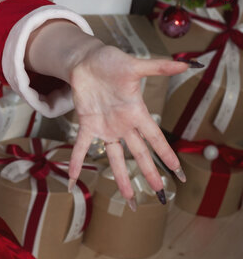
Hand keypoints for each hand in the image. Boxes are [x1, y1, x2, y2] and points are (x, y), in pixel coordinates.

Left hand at [66, 43, 188, 204]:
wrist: (87, 60)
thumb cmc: (112, 61)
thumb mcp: (136, 65)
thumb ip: (159, 67)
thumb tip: (186, 65)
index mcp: (137, 113)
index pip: (155, 138)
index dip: (166, 154)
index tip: (178, 171)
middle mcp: (123, 125)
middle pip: (139, 154)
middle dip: (149, 173)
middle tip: (160, 193)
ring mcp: (105, 127)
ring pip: (115, 157)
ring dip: (121, 177)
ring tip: (129, 198)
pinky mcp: (87, 124)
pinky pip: (82, 147)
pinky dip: (77, 162)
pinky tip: (73, 180)